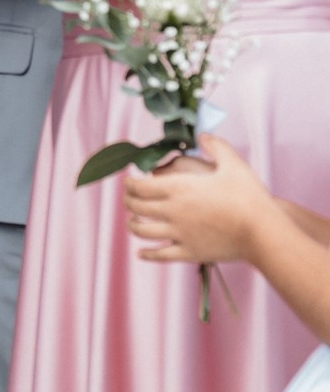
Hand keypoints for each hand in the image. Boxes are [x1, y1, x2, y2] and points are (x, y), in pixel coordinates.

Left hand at [124, 137, 271, 265]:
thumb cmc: (249, 196)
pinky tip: (142, 253)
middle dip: (129, 201)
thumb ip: (216, 146)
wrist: (263, 231)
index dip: (129, 183)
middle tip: (129, 198)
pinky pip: (160, 255)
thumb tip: (203, 135)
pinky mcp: (189, 252)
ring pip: (142, 231)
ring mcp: (179, 234)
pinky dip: (147, 254)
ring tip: (133, 221)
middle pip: (136, 207)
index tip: (129, 181)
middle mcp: (172, 211)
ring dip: (133, 225)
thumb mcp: (233, 164)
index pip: (139, 186)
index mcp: (178, 188)